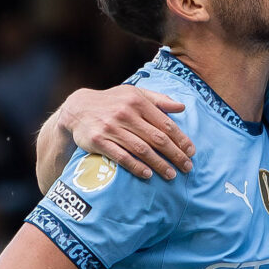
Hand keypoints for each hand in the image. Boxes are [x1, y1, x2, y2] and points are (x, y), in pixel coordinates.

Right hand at [64, 86, 193, 178]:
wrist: (77, 109)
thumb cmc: (111, 102)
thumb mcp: (133, 93)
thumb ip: (158, 100)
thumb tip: (182, 108)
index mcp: (137, 101)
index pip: (165, 123)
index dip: (181, 139)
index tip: (191, 152)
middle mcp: (125, 114)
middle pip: (157, 138)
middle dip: (175, 155)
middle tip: (187, 167)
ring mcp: (111, 128)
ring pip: (142, 150)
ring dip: (159, 164)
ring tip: (171, 174)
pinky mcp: (99, 141)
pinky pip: (121, 157)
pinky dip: (136, 167)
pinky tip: (148, 175)